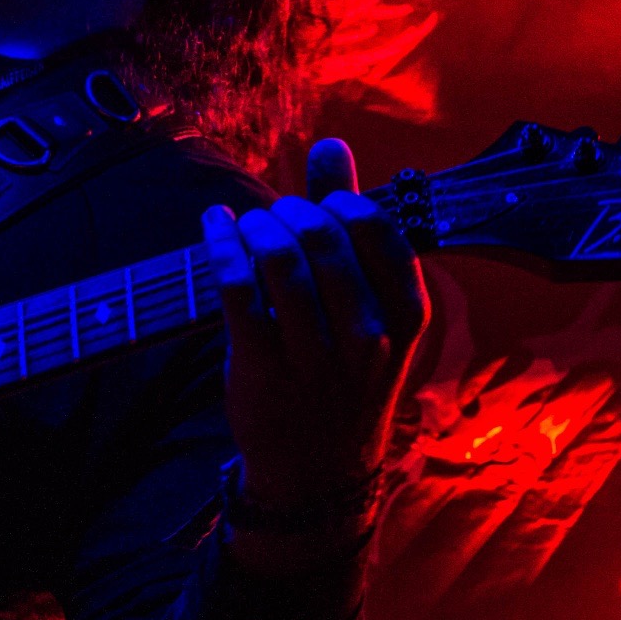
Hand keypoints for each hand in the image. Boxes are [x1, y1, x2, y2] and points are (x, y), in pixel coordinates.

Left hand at [201, 138, 428, 546]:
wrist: (317, 473)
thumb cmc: (343, 375)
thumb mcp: (368, 311)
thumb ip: (351, 224)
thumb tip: (331, 145)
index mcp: (406, 318)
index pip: (379, 230)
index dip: (341, 200)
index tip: (317, 204)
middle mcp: (368, 338)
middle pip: (322, 239)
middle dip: (289, 210)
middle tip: (274, 216)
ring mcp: (315, 358)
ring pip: (279, 261)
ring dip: (253, 226)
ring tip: (246, 226)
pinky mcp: (263, 369)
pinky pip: (238, 289)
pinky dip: (220, 245)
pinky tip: (214, 229)